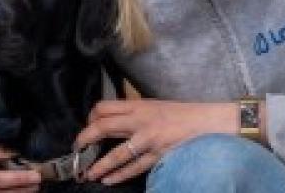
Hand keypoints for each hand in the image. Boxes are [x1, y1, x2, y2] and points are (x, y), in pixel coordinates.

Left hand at [75, 99, 238, 185]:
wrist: (206, 121)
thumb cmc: (180, 113)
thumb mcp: (154, 106)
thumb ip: (135, 112)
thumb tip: (114, 120)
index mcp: (138, 105)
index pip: (105, 107)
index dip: (91, 117)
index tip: (87, 126)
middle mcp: (140, 120)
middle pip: (103, 126)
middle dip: (86, 138)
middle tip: (77, 149)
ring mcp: (148, 139)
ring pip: (116, 153)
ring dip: (99, 165)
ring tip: (88, 173)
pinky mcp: (157, 155)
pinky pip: (134, 168)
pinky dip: (119, 175)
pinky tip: (108, 180)